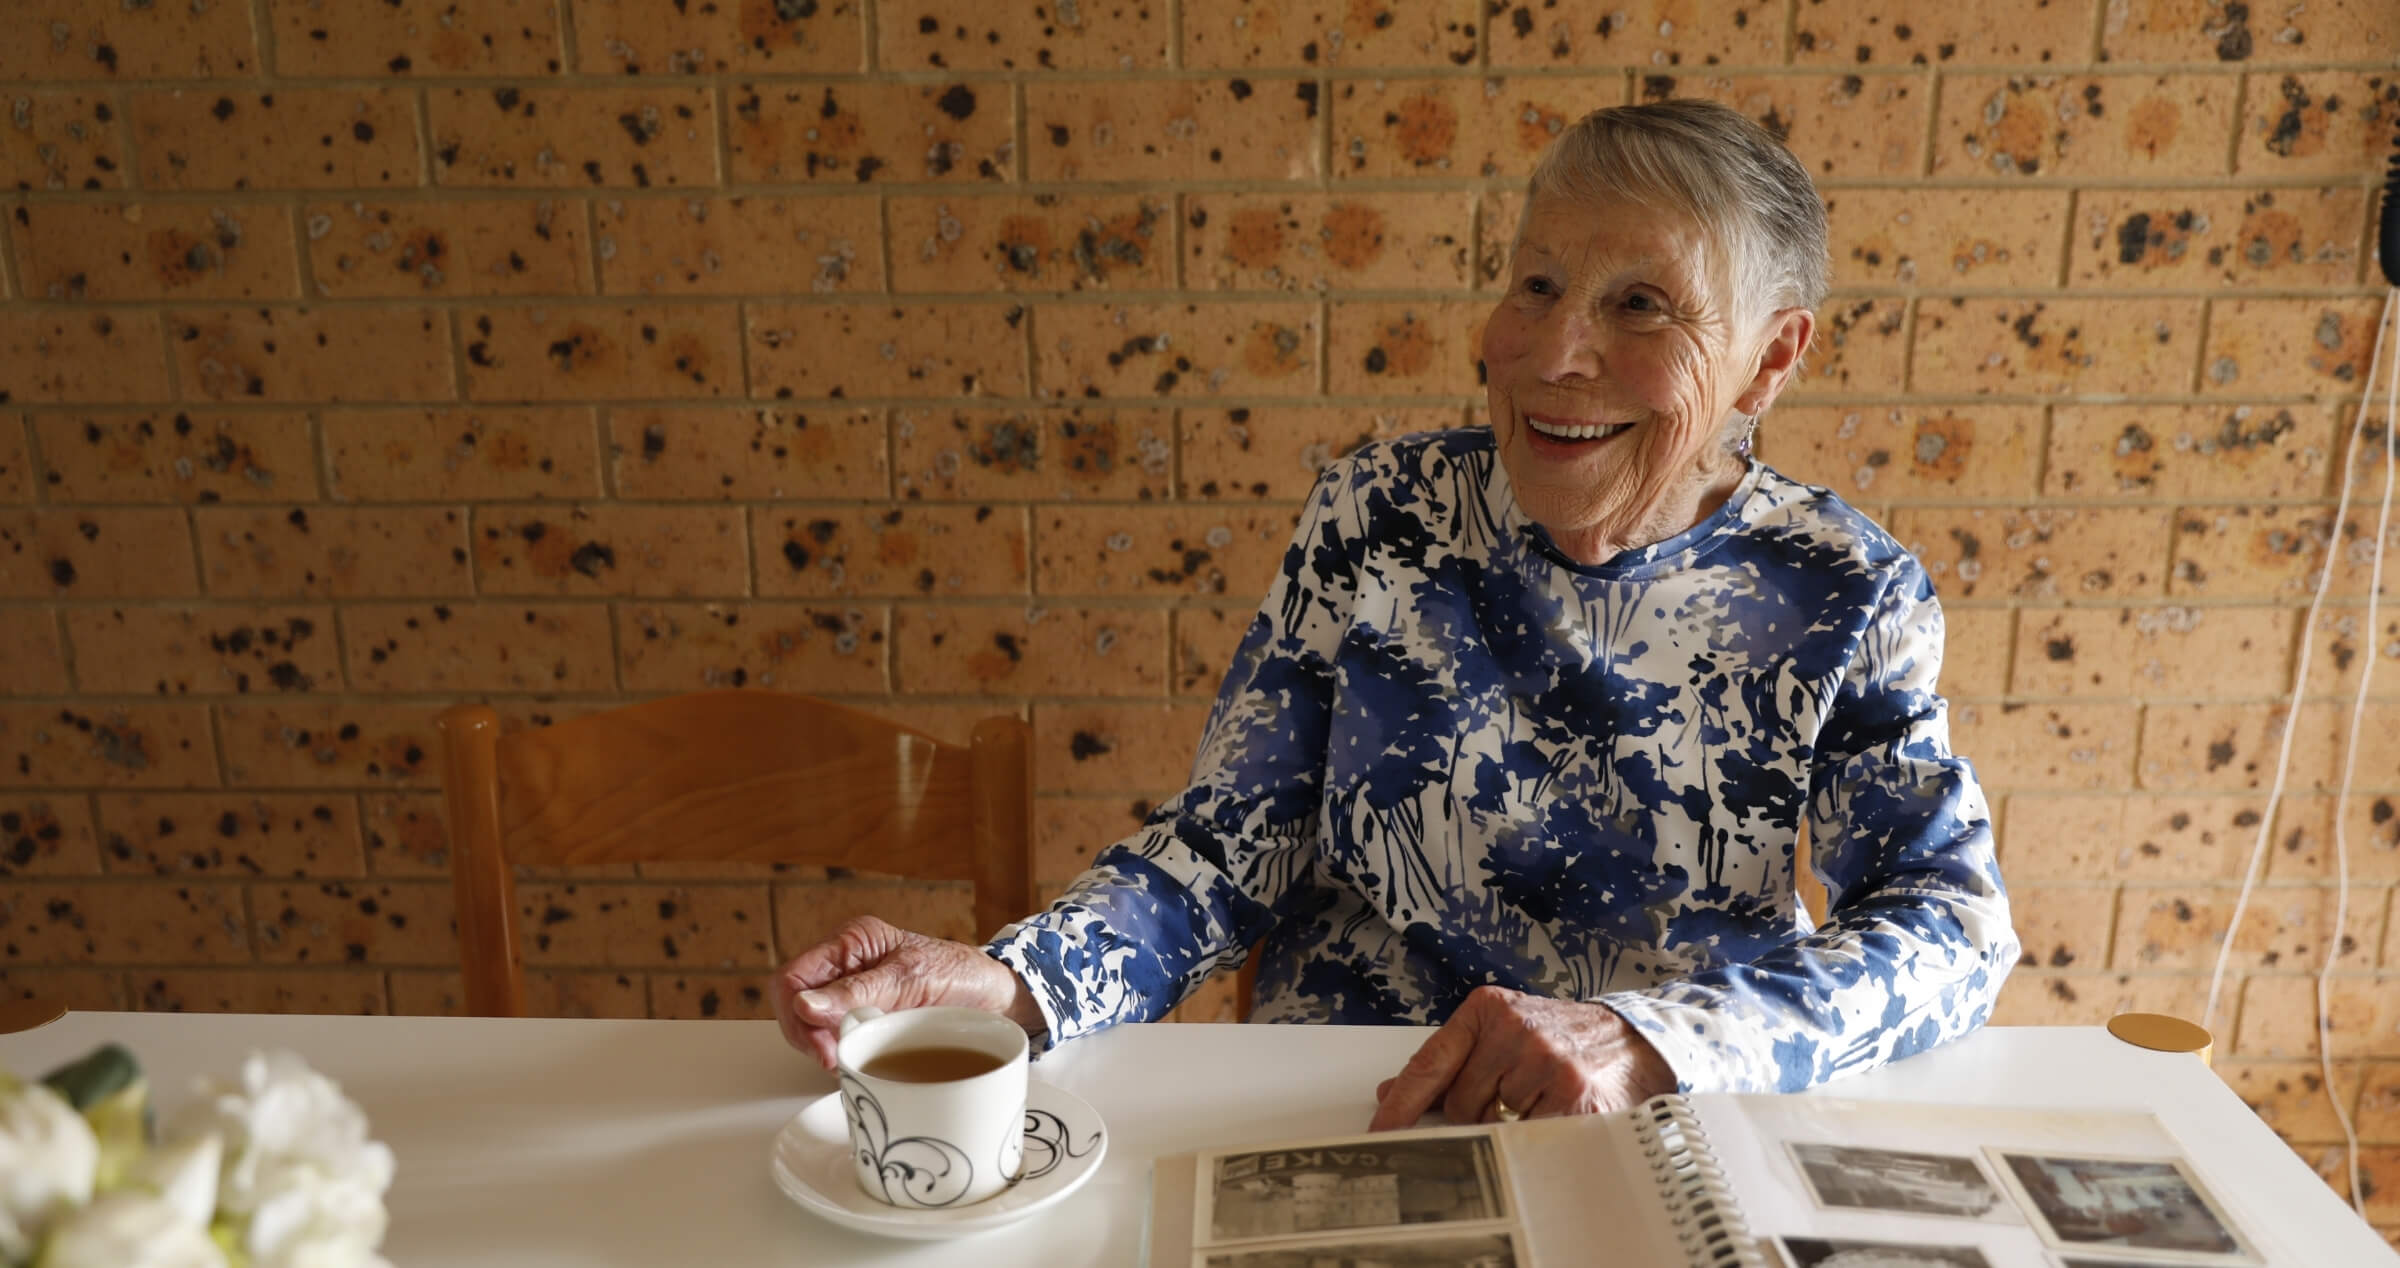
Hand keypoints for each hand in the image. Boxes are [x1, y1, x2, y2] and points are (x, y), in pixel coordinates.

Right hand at [772, 915, 1043, 1069]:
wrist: (995, 996)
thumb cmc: (961, 974)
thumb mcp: (912, 978)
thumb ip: (858, 991)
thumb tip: (806, 1006)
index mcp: (852, 941)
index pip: (792, 977)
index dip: (797, 1015)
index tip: (823, 1046)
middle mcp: (845, 964)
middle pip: (791, 1004)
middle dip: (806, 1035)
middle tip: (836, 1059)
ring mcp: (852, 991)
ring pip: (807, 1024)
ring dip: (821, 1046)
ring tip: (851, 1058)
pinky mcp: (863, 1015)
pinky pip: (832, 1036)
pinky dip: (838, 1051)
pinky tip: (858, 1058)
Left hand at [1367, 986, 1676, 1130]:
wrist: (1630, 1040)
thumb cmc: (1559, 1038)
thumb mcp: (1501, 1033)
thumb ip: (1449, 1060)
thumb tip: (1389, 1090)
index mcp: (1487, 1009)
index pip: (1429, 1062)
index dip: (1402, 1103)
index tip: (1379, 1131)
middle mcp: (1514, 1029)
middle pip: (1460, 1102)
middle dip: (1476, 1112)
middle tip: (1510, 1094)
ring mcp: (1544, 1060)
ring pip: (1495, 1123)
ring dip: (1511, 1123)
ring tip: (1539, 1097)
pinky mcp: (1572, 1092)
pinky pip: (1530, 1135)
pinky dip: (1538, 1133)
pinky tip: (1555, 1111)